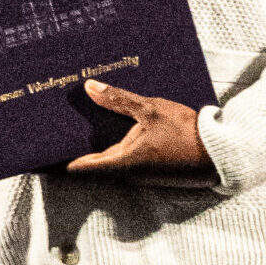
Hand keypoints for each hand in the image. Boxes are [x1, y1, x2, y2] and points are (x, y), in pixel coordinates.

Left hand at [65, 80, 214, 179]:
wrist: (220, 153)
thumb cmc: (184, 131)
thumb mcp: (150, 109)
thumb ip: (118, 100)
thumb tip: (88, 87)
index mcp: (123, 162)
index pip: (82, 166)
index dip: (62, 159)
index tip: (45, 151)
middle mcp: (129, 174)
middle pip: (95, 163)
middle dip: (79, 147)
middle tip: (60, 130)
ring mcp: (142, 177)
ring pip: (112, 161)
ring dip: (99, 147)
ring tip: (81, 126)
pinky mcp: (153, 173)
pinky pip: (127, 161)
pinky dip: (117, 148)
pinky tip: (115, 130)